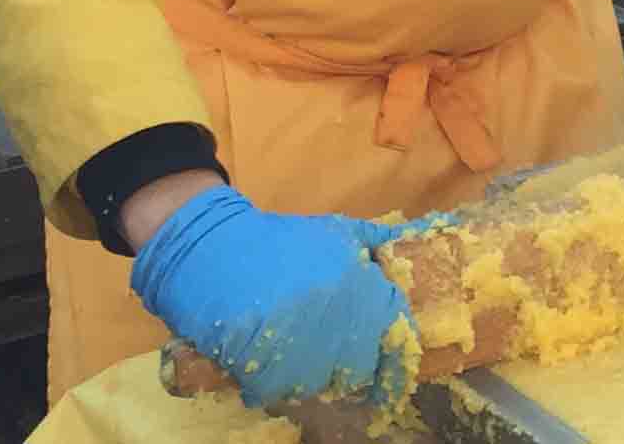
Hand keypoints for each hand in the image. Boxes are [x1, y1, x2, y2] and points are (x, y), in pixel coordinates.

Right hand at [130, 185, 428, 411]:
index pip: (396, 343)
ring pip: (321, 383)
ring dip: (311, 373)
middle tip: (329, 352)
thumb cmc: (279, 240)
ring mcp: (305, 352)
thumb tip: (411, 243)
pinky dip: (276, 381)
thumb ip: (376, 244)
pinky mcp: (267, 373)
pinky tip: (266, 358)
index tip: (393, 380)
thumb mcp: (335, 231)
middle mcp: (342, 325)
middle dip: (350, 364)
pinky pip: (283, 392)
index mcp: (364, 292)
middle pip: (360, 369)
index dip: (396, 366)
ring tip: (291, 347)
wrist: (213, 249)